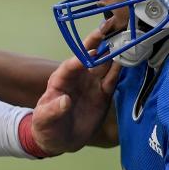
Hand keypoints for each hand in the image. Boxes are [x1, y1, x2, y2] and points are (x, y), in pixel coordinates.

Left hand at [31, 26, 120, 154]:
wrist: (59, 139)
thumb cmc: (46, 127)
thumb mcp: (44, 121)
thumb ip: (52, 111)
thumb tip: (64, 101)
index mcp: (59, 81)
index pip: (69, 67)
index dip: (79, 59)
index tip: (89, 53)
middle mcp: (76, 79)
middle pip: (86, 59)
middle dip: (95, 44)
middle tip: (105, 30)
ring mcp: (90, 85)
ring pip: (101, 66)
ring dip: (110, 54)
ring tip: (121, 42)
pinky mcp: (102, 95)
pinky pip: (112, 80)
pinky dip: (118, 71)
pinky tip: (125, 61)